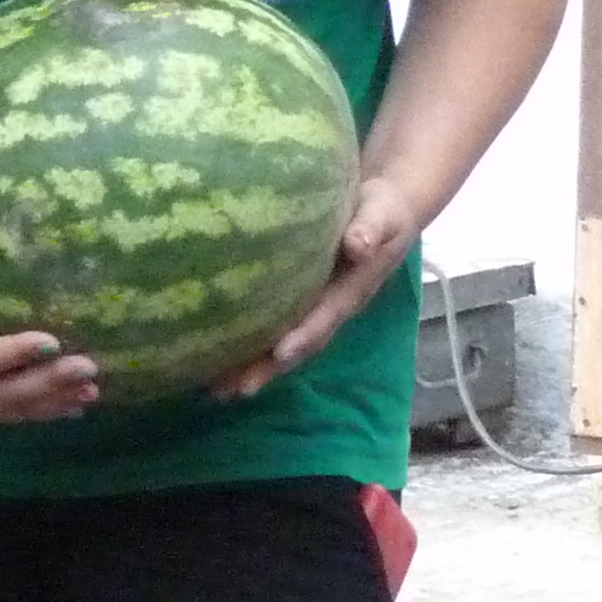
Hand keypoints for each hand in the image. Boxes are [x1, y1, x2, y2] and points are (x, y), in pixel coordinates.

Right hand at [0, 265, 102, 426]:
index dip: (11, 355)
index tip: (51, 341)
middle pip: (3, 396)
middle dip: (47, 384)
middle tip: (87, 366)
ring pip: (14, 410)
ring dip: (55, 401)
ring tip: (93, 388)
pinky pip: (15, 416)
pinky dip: (48, 412)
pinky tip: (80, 405)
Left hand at [213, 173, 429, 400]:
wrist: (387, 210)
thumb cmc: (384, 211)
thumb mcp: (383, 215)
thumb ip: (370, 230)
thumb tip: (358, 246)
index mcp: (350, 292)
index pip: (324, 319)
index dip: (303, 337)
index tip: (279, 355)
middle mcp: (330, 308)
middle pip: (297, 346)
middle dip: (267, 369)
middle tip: (232, 390)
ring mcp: (315, 308)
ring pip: (281, 344)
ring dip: (252, 368)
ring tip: (214, 391)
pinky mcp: (299, 300)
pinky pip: (272, 326)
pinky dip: (247, 345)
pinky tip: (214, 358)